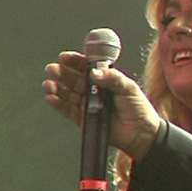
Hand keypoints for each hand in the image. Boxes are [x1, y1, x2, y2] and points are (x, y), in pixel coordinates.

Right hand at [43, 51, 161, 159]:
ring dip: (56, 87)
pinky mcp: (83, 119)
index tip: (64, 57)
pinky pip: (67, 110)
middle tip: (53, 69)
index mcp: (105, 79)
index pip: (87, 67)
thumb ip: (113, 78)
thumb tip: (95, 72)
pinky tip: (51, 97)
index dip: (75, 61)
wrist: (142, 133)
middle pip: (74, 79)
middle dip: (62, 73)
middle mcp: (94, 90)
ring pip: (67, 93)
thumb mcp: (129, 88)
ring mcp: (88, 104)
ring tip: (49, 84)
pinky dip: (58, 104)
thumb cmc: (139, 108)